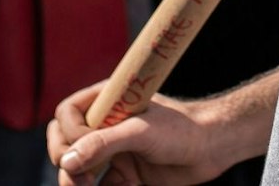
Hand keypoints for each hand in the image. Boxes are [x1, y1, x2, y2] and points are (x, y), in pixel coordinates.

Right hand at [49, 83, 228, 185]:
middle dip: (68, 162)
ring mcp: (114, 150)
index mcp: (108, 101)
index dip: (70, 133)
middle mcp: (106, 124)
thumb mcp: (140, 132)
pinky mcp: (124, 173)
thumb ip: (102, 144)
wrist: (213, 148)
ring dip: (77, 182)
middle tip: (82, 180)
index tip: (86, 147)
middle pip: (65, 142)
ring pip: (78, 169)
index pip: (66, 114)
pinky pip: (99, 185)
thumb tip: (67, 161)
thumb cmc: (181, 129)